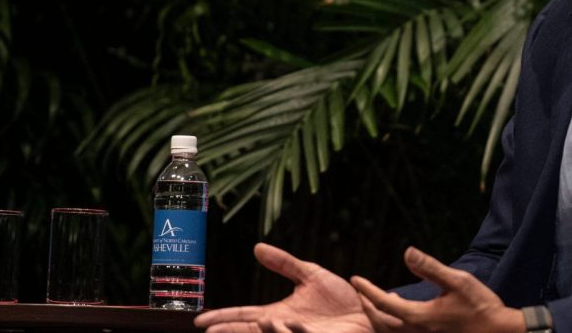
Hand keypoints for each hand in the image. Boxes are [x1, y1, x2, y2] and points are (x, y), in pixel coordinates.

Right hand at [194, 243, 370, 332]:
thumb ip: (285, 264)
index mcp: (280, 314)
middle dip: (230, 332)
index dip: (224, 318)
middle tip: (209, 332)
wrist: (370, 312)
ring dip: (261, 331)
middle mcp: (285, 329)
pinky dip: (290, 332)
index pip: (245, 316)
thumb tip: (257, 247)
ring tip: (252, 322)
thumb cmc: (342, 299)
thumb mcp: (311, 275)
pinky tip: (281, 322)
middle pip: (251, 331)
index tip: (200, 321)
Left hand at [350, 247, 523, 332]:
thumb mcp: (458, 281)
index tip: (355, 279)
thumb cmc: (480, 306)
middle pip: (380, 322)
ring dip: (378, 318)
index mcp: (419, 318)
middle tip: (360, 292)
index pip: (383, 303)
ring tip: (376, 302)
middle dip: (367, 306)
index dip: (366, 290)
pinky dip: (392, 326)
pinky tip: (401, 315)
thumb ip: (430, 268)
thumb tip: (407, 252)